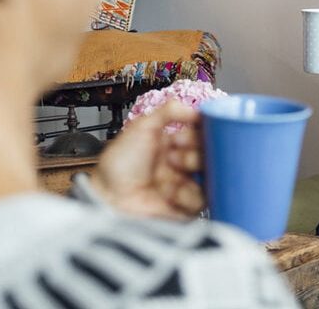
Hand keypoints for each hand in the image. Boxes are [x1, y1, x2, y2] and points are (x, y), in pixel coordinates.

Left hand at [92, 100, 203, 218]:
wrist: (108, 196)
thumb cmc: (119, 165)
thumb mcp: (143, 127)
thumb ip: (169, 111)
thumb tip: (195, 109)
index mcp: (171, 146)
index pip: (200, 136)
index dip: (198, 134)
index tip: (187, 135)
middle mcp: (179, 166)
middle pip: (208, 155)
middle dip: (198, 152)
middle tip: (179, 154)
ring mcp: (183, 187)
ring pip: (210, 176)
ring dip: (196, 170)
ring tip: (177, 171)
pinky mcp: (184, 208)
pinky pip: (202, 201)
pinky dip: (189, 195)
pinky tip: (172, 193)